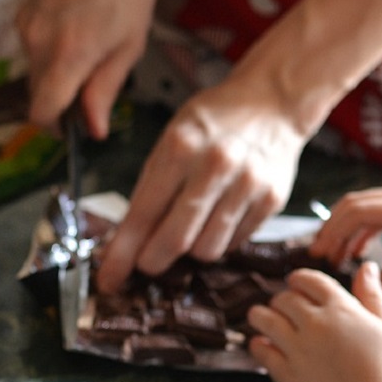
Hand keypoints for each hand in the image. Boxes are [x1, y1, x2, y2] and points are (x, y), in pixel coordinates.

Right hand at [16, 0, 155, 138]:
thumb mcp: (129, 43)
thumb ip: (106, 88)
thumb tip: (94, 128)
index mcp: (67, 57)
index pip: (42, 112)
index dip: (54, 128)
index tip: (71, 129)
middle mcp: (38, 45)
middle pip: (37, 94)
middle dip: (60, 101)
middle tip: (92, 89)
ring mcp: (27, 26)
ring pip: (35, 70)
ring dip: (57, 75)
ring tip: (89, 50)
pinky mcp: (24, 12)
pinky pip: (33, 46)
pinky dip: (50, 52)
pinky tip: (76, 31)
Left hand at [94, 79, 305, 292]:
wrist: (272, 101)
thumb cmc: (212, 123)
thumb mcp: (172, 139)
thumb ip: (150, 189)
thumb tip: (126, 244)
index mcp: (181, 147)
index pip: (144, 214)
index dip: (123, 253)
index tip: (109, 280)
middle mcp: (215, 166)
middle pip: (176, 241)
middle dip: (154, 261)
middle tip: (148, 263)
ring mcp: (248, 184)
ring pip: (207, 250)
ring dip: (191, 250)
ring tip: (191, 228)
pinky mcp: (271, 200)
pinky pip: (234, 243)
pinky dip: (220, 240)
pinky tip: (218, 217)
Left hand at [247, 263, 381, 381]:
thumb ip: (373, 295)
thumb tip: (366, 267)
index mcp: (341, 308)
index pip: (309, 280)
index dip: (299, 280)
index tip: (296, 284)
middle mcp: (314, 323)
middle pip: (284, 298)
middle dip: (283, 300)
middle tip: (283, 307)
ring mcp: (297, 349)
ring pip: (264, 319)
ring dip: (260, 315)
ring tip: (262, 319)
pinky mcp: (286, 374)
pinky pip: (260, 351)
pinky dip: (258, 344)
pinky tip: (262, 345)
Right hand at [309, 186, 381, 293]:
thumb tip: (359, 286)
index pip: (357, 212)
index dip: (332, 232)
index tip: (318, 255)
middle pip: (354, 203)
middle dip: (331, 228)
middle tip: (318, 256)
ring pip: (363, 204)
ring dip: (344, 227)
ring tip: (333, 256)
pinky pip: (377, 210)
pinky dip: (360, 228)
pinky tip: (355, 251)